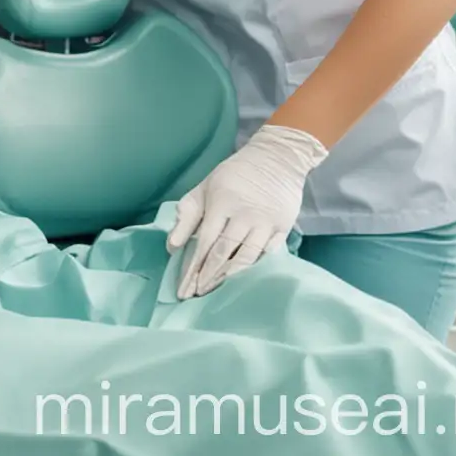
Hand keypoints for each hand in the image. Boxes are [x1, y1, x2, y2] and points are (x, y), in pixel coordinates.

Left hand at [167, 125, 327, 298]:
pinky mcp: (282, 229)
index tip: (184, 288)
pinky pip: (268, 256)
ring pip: (247, 258)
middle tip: (195, 297)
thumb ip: (188, 215)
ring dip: (229, 279)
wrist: (276, 159)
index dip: (193, 267)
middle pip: (224, 253)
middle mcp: (244, 214)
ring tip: (215, 294)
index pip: (204, 242)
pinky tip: (245, 284)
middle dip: (207, 278)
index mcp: (221, 202)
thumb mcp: (205, 187)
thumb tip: (172, 246)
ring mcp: (265, 223)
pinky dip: (256, 271)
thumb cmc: (234, 175)